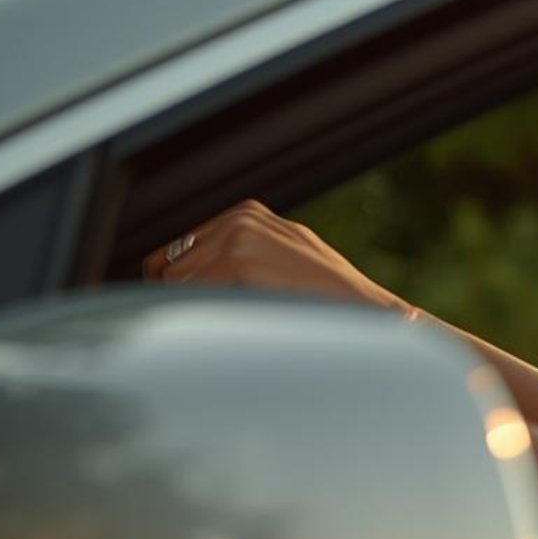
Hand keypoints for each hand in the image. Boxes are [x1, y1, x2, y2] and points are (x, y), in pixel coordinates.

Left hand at [142, 199, 411, 316]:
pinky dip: (203, 317)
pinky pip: (190, 296)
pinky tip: (240, 324)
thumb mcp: (282, 261)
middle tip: (224, 321)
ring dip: (196, 310)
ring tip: (239, 323)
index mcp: (248, 214)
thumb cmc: (328, 301)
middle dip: (185, 299)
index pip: (175, 252)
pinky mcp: (239, 260)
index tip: (197, 309)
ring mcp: (240, 236)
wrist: (368, 313)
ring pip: (175, 284)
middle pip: (169, 268)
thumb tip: (178, 273)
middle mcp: (241, 218)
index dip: (178, 286)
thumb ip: (239, 254)